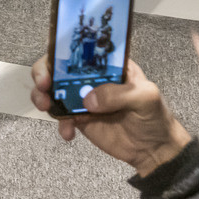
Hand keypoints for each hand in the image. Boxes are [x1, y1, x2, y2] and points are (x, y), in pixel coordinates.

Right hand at [30, 55, 192, 177]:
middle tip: (43, 84)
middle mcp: (92, 77)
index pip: (82, 48)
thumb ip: (119, 94)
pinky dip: (59, 123)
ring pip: (54, 90)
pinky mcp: (80, 118)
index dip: (63, 50)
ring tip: (46, 106)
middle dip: (44, 72)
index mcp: (109, 64)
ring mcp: (84, 98)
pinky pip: (61, 116)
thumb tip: (88, 99)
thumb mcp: (145, 97)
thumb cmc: (155, 116)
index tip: (54, 60)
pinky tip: (67, 132)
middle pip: (59, 67)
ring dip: (43, 95)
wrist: (155, 150)